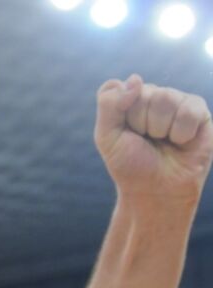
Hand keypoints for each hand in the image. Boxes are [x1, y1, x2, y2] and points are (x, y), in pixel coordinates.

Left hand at [95, 75, 211, 202]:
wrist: (156, 191)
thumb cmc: (130, 165)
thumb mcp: (107, 136)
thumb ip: (109, 104)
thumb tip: (136, 78)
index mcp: (128, 100)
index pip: (119, 88)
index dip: (120, 115)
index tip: (124, 134)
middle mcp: (152, 96)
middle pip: (144, 94)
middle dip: (141, 124)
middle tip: (147, 141)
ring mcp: (177, 102)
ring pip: (166, 98)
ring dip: (161, 129)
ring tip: (164, 142)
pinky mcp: (199, 111)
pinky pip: (189, 110)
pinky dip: (181, 133)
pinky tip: (181, 142)